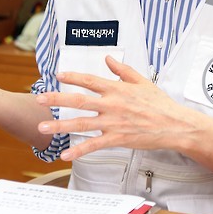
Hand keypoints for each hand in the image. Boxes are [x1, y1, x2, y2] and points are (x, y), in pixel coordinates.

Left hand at [36, 55, 196, 159]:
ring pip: (81, 123)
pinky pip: (94, 145)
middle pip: (79, 100)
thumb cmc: (159, 103)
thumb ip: (122, 70)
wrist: (173, 125)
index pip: (89, 80)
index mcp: (116, 89)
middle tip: (39, 98)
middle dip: (56, 99)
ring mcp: (113, 122)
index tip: (58, 74)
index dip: (72, 77)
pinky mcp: (117, 139)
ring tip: (43, 126)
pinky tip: (66, 154)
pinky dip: (79, 150)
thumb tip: (108, 59)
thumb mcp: (141, 81)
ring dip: (60, 125)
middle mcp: (111, 104)